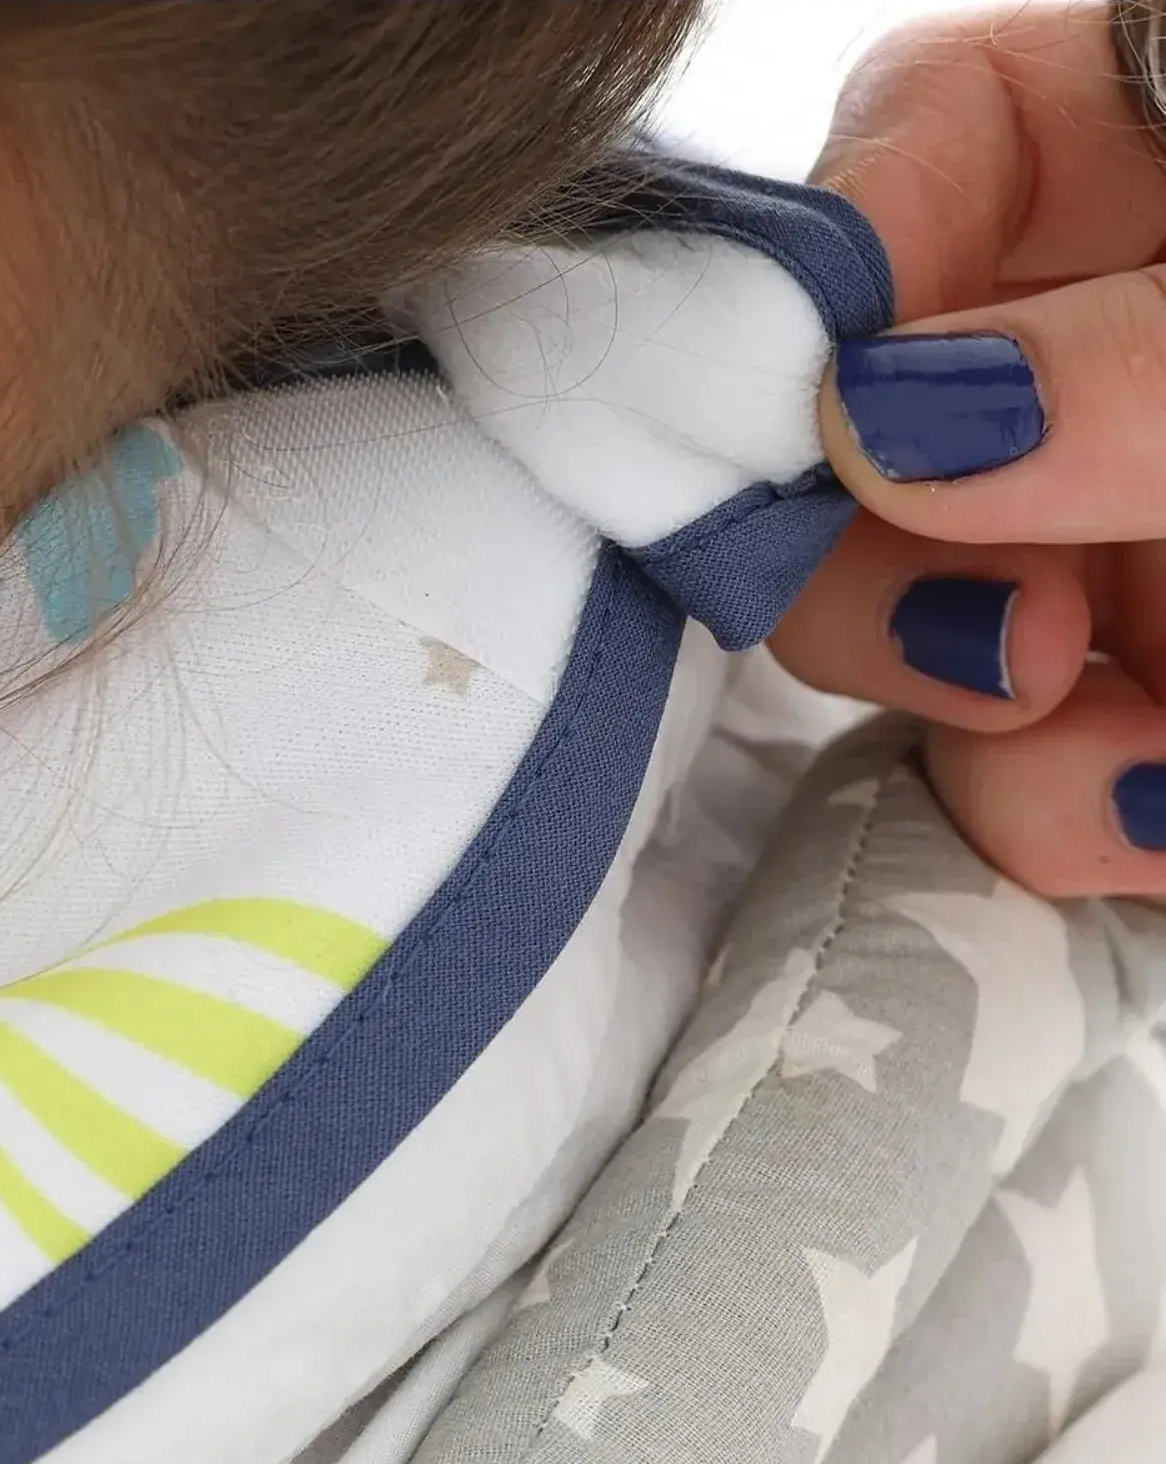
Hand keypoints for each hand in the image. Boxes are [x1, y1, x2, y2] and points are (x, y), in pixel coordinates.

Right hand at [772, 1, 1165, 896]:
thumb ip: (1146, 364)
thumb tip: (888, 423)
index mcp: (1159, 174)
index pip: (933, 141)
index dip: (843, 254)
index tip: (832, 395)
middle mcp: (1089, 358)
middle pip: (853, 415)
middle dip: (868, 542)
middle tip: (960, 625)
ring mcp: (1087, 533)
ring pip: (897, 607)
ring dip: (961, 705)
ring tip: (1093, 753)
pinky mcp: (1115, 695)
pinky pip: (1000, 753)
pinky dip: (1044, 806)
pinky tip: (1145, 819)